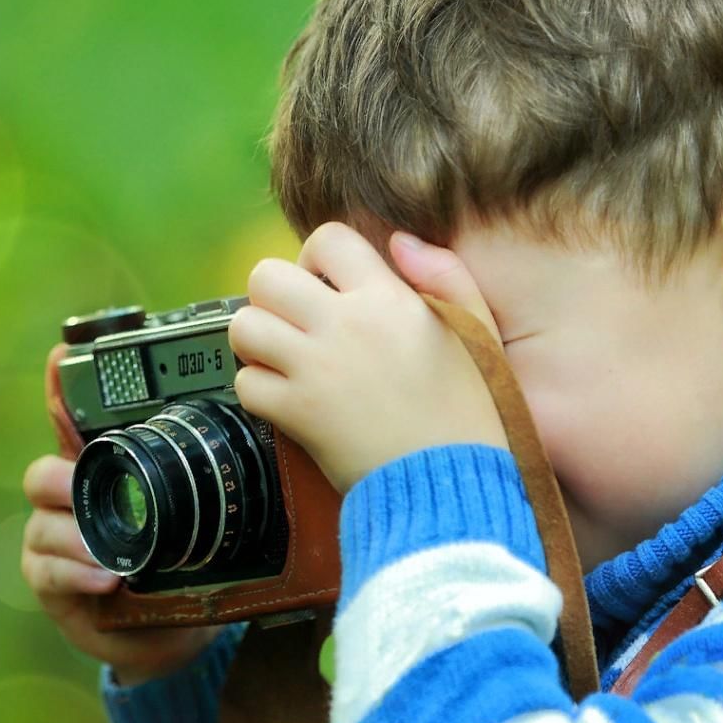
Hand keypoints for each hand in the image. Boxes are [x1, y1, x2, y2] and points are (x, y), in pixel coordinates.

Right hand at [20, 453, 226, 685]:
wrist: (155, 632)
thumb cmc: (162, 574)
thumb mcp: (175, 538)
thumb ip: (181, 510)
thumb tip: (218, 488)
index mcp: (93, 485)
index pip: (69, 446)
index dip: (74, 436)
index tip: (108, 449)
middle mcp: (62, 508)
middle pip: (40, 480)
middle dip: (60, 482)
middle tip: (84, 495)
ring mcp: (47, 546)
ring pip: (43, 528)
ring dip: (75, 540)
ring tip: (107, 559)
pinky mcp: (46, 584)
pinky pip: (48, 573)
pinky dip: (77, 575)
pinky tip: (104, 581)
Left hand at [228, 221, 507, 494]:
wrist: (453, 484)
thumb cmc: (470, 410)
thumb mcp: (478, 329)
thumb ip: (446, 274)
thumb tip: (398, 241)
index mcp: (388, 299)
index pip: (327, 239)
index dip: (316, 257)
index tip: (324, 284)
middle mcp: (345, 326)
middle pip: (266, 277)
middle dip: (273, 295)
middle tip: (294, 321)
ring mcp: (315, 370)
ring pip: (244, 327)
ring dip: (257, 340)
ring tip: (282, 356)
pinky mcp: (297, 414)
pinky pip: (245, 384)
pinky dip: (258, 390)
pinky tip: (284, 397)